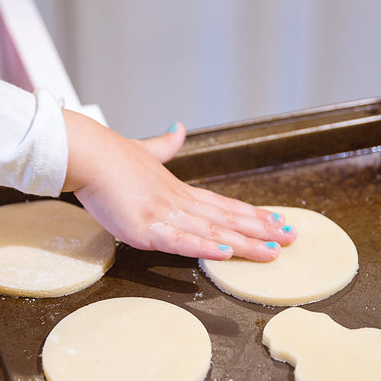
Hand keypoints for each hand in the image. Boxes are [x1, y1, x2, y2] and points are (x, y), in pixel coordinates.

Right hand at [62, 109, 296, 261]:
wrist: (89, 154)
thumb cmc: (110, 157)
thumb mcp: (144, 152)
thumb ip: (163, 146)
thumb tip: (177, 128)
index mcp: (179, 190)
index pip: (224, 204)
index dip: (251, 214)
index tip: (277, 220)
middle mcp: (179, 203)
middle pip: (228, 218)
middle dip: (261, 230)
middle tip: (291, 238)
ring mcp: (165, 216)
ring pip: (213, 231)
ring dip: (244, 243)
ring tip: (272, 251)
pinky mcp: (146, 229)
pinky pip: (180, 241)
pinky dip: (204, 247)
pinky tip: (224, 253)